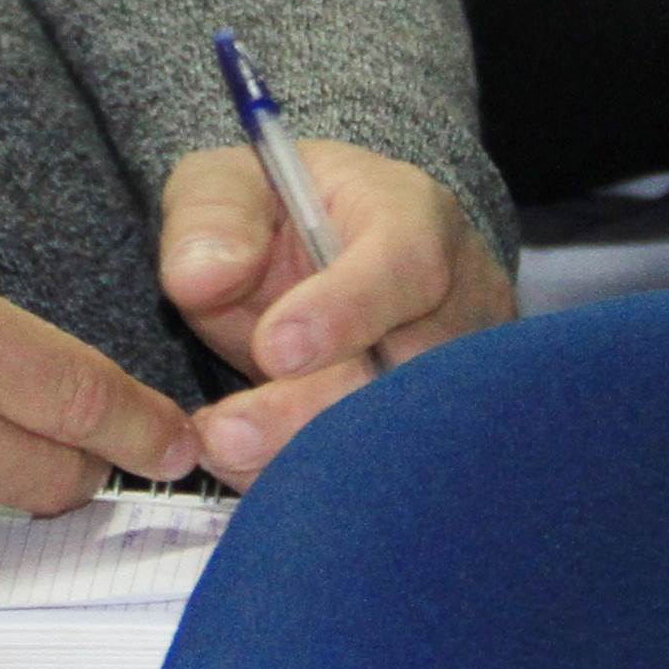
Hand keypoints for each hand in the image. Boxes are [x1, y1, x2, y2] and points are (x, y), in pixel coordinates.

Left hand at [158, 140, 512, 482]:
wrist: (321, 251)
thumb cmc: (277, 212)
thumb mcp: (228, 182)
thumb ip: (212, 217)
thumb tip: (202, 274)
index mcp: (414, 215)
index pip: (405, 263)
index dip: (345, 311)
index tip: (273, 350)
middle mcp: (461, 296)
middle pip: (414, 369)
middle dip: (316, 410)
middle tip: (226, 435)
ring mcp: (467, 372)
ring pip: (412, 435)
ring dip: (317, 458)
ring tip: (228, 456)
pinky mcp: (449, 430)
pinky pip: (401, 471)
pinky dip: (329, 486)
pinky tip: (261, 481)